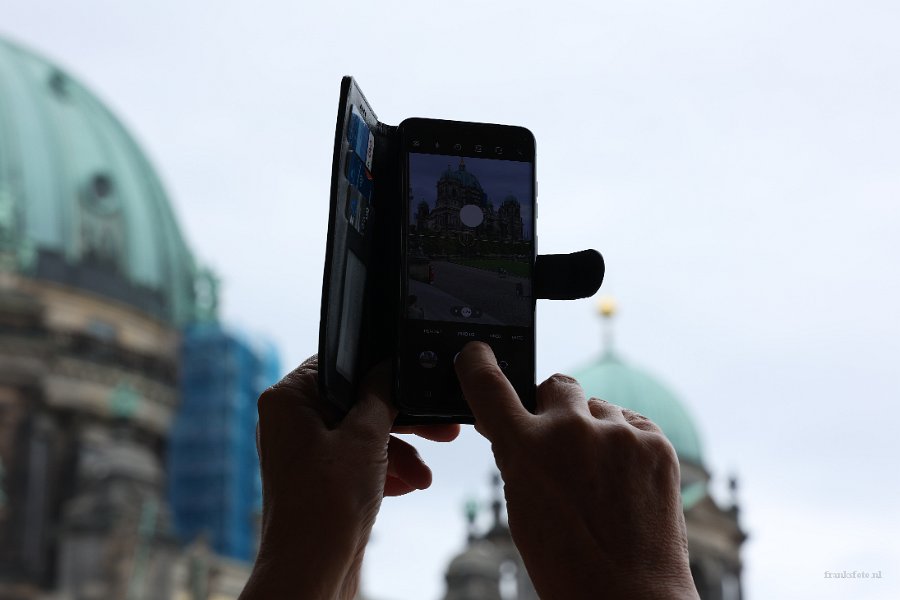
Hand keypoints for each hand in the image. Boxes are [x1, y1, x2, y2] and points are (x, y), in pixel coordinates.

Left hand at [240, 355, 459, 599]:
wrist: (312, 571)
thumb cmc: (326, 503)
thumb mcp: (365, 438)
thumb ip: (381, 396)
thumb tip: (388, 369)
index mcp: (288, 400)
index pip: (339, 366)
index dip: (377, 371)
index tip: (410, 380)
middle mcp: (290, 423)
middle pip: (355, 404)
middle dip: (401, 421)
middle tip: (439, 428)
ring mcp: (303, 453)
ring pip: (361, 435)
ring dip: (398, 452)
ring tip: (424, 473)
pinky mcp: (318, 480)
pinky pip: (356, 462)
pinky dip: (384, 470)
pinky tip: (411, 484)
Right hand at [455, 342, 698, 599]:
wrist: (629, 598)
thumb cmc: (566, 563)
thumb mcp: (521, 506)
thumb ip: (517, 456)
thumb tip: (515, 424)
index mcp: (525, 448)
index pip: (488, 384)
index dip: (478, 363)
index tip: (477, 353)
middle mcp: (571, 430)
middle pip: (556, 384)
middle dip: (554, 408)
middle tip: (561, 444)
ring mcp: (618, 433)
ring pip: (597, 407)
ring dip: (594, 429)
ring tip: (601, 478)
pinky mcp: (655, 442)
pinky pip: (631, 423)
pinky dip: (624, 442)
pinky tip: (624, 479)